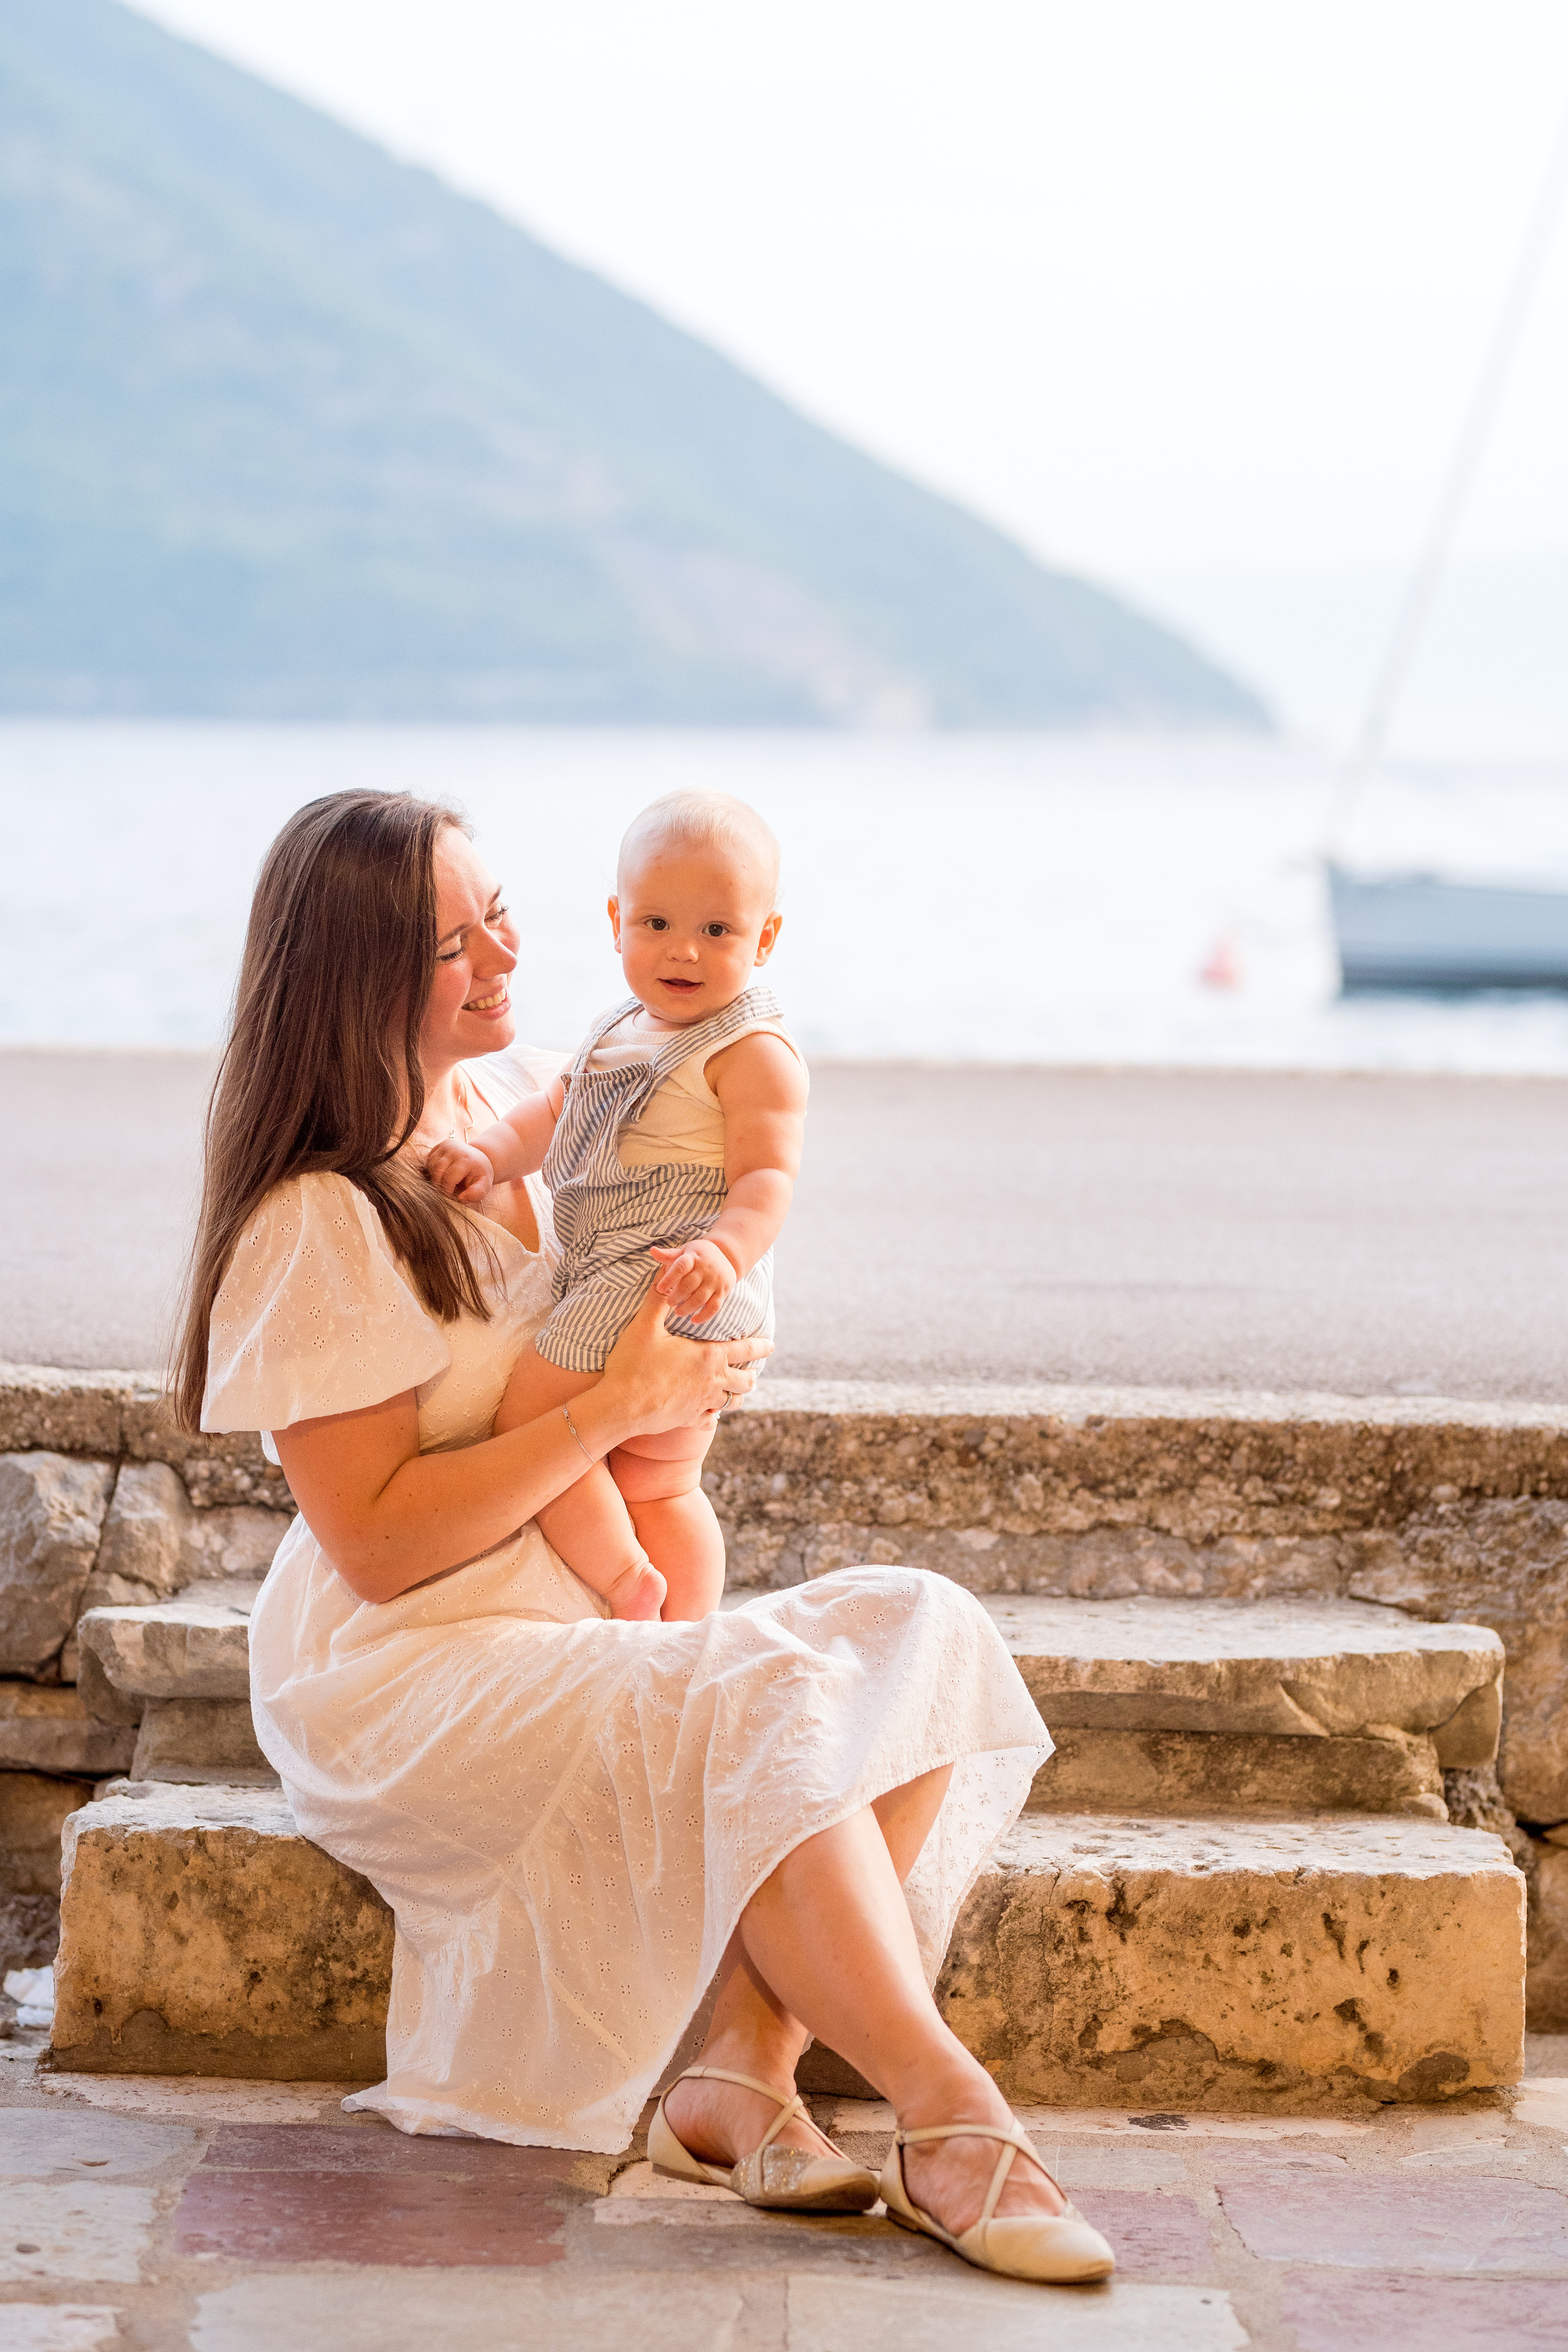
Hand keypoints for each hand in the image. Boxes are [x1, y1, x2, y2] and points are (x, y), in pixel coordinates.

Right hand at [425, 1136, 495, 1202]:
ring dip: (435, 1178)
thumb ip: (476, 1193)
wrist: (478, 1157)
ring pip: (431, 1166)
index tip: (450, 1196)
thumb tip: (460, 1198)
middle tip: (445, 1191)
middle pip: (437, 1171)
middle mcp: (454, 1149)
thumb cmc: (480, 1173)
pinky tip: (441, 1174)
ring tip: (444, 1182)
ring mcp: (445, 1145)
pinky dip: (432, 1170)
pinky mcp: (439, 1145)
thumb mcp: (485, 1184)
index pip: (449, 1178)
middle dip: (439, 1185)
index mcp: (465, 1159)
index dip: (447, 1190)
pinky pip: (429, 1160)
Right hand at [598, 1292, 769, 1437]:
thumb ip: (658, 1301)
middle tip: (752, 1373)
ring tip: (735, 1393)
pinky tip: (709, 1415)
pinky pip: (710, 1421)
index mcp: (708, 1356)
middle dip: (751, 1376)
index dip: (760, 1346)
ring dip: (735, 1397)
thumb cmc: (633, 1364)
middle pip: (745, 1381)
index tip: (771, 1345)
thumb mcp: (645, 1327)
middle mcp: (712, 1381)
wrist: (621, 1405)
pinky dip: (712, 1417)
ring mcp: (702, 1403)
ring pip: (731, 1403)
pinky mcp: (689, 1420)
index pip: (745, 1350)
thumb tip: (664, 1276)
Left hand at [649, 1238, 735, 1323]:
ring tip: (678, 1312)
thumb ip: (668, 1255)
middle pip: (689, 1285)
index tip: (660, 1289)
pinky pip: (714, 1307)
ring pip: (701, 1298)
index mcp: (694, 1257)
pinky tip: (693, 1321)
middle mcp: (706, 1268)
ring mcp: (716, 1280)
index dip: (669, 1278)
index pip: (681, 1267)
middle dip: (677, 1296)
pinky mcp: (723, 1291)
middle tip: (669, 1303)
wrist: (726, 1255)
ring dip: (688, 1307)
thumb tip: (652, 1251)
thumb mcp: (684, 1251)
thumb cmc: (698, 1255)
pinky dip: (704, 1316)